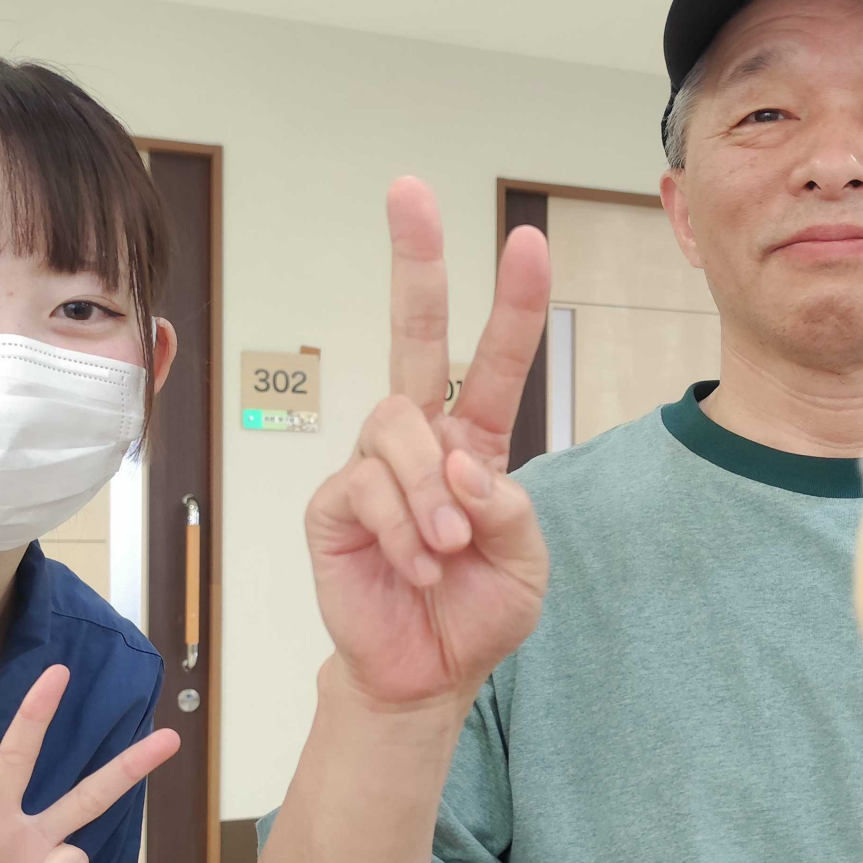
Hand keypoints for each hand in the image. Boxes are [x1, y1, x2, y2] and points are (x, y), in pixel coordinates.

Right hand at [306, 177, 552, 706]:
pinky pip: (368, 488)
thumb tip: (460, 464)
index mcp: (473, 444)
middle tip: (408, 189)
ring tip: (449, 549)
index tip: (527, 241)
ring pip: (397, 428)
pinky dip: (404, 531)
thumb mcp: (525, 560)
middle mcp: (419, 441)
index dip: (511, 303)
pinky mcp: (335, 505)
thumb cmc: (477, 609)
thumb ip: (509, 508)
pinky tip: (419, 567)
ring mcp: (371, 466)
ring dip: (432, 492)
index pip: (493, 361)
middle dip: (415, 262)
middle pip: (413, 337)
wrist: (428, 673)